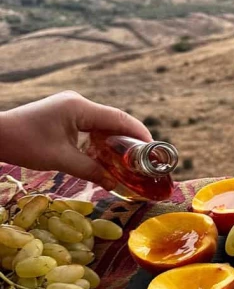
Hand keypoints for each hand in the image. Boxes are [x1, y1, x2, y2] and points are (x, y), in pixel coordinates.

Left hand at [0, 91, 150, 190]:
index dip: (140, 134)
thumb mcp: (61, 160)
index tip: (154, 150)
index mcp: (80, 108)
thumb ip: (92, 171)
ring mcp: (73, 108)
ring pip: (105, 124)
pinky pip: (93, 126)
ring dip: (117, 141)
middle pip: (115, 120)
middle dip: (131, 140)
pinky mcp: (67, 115)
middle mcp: (79, 103)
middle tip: (145, 160)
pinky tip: (108, 156)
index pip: (119, 118)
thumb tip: (115, 185)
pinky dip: (103, 140)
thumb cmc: (26, 144)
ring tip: (130, 161)